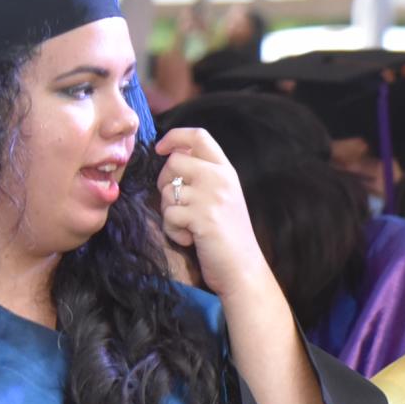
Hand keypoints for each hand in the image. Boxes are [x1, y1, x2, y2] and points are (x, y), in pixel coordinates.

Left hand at [155, 126, 275, 298]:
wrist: (243, 267)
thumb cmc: (229, 234)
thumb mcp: (223, 196)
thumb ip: (204, 175)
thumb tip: (173, 156)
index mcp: (226, 171)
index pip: (199, 136)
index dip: (174, 137)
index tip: (160, 149)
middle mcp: (220, 179)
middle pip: (174, 161)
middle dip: (164, 181)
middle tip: (178, 203)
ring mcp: (212, 198)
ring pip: (167, 191)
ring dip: (169, 212)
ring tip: (188, 226)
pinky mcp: (201, 218)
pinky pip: (168, 215)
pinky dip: (173, 230)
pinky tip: (190, 238)